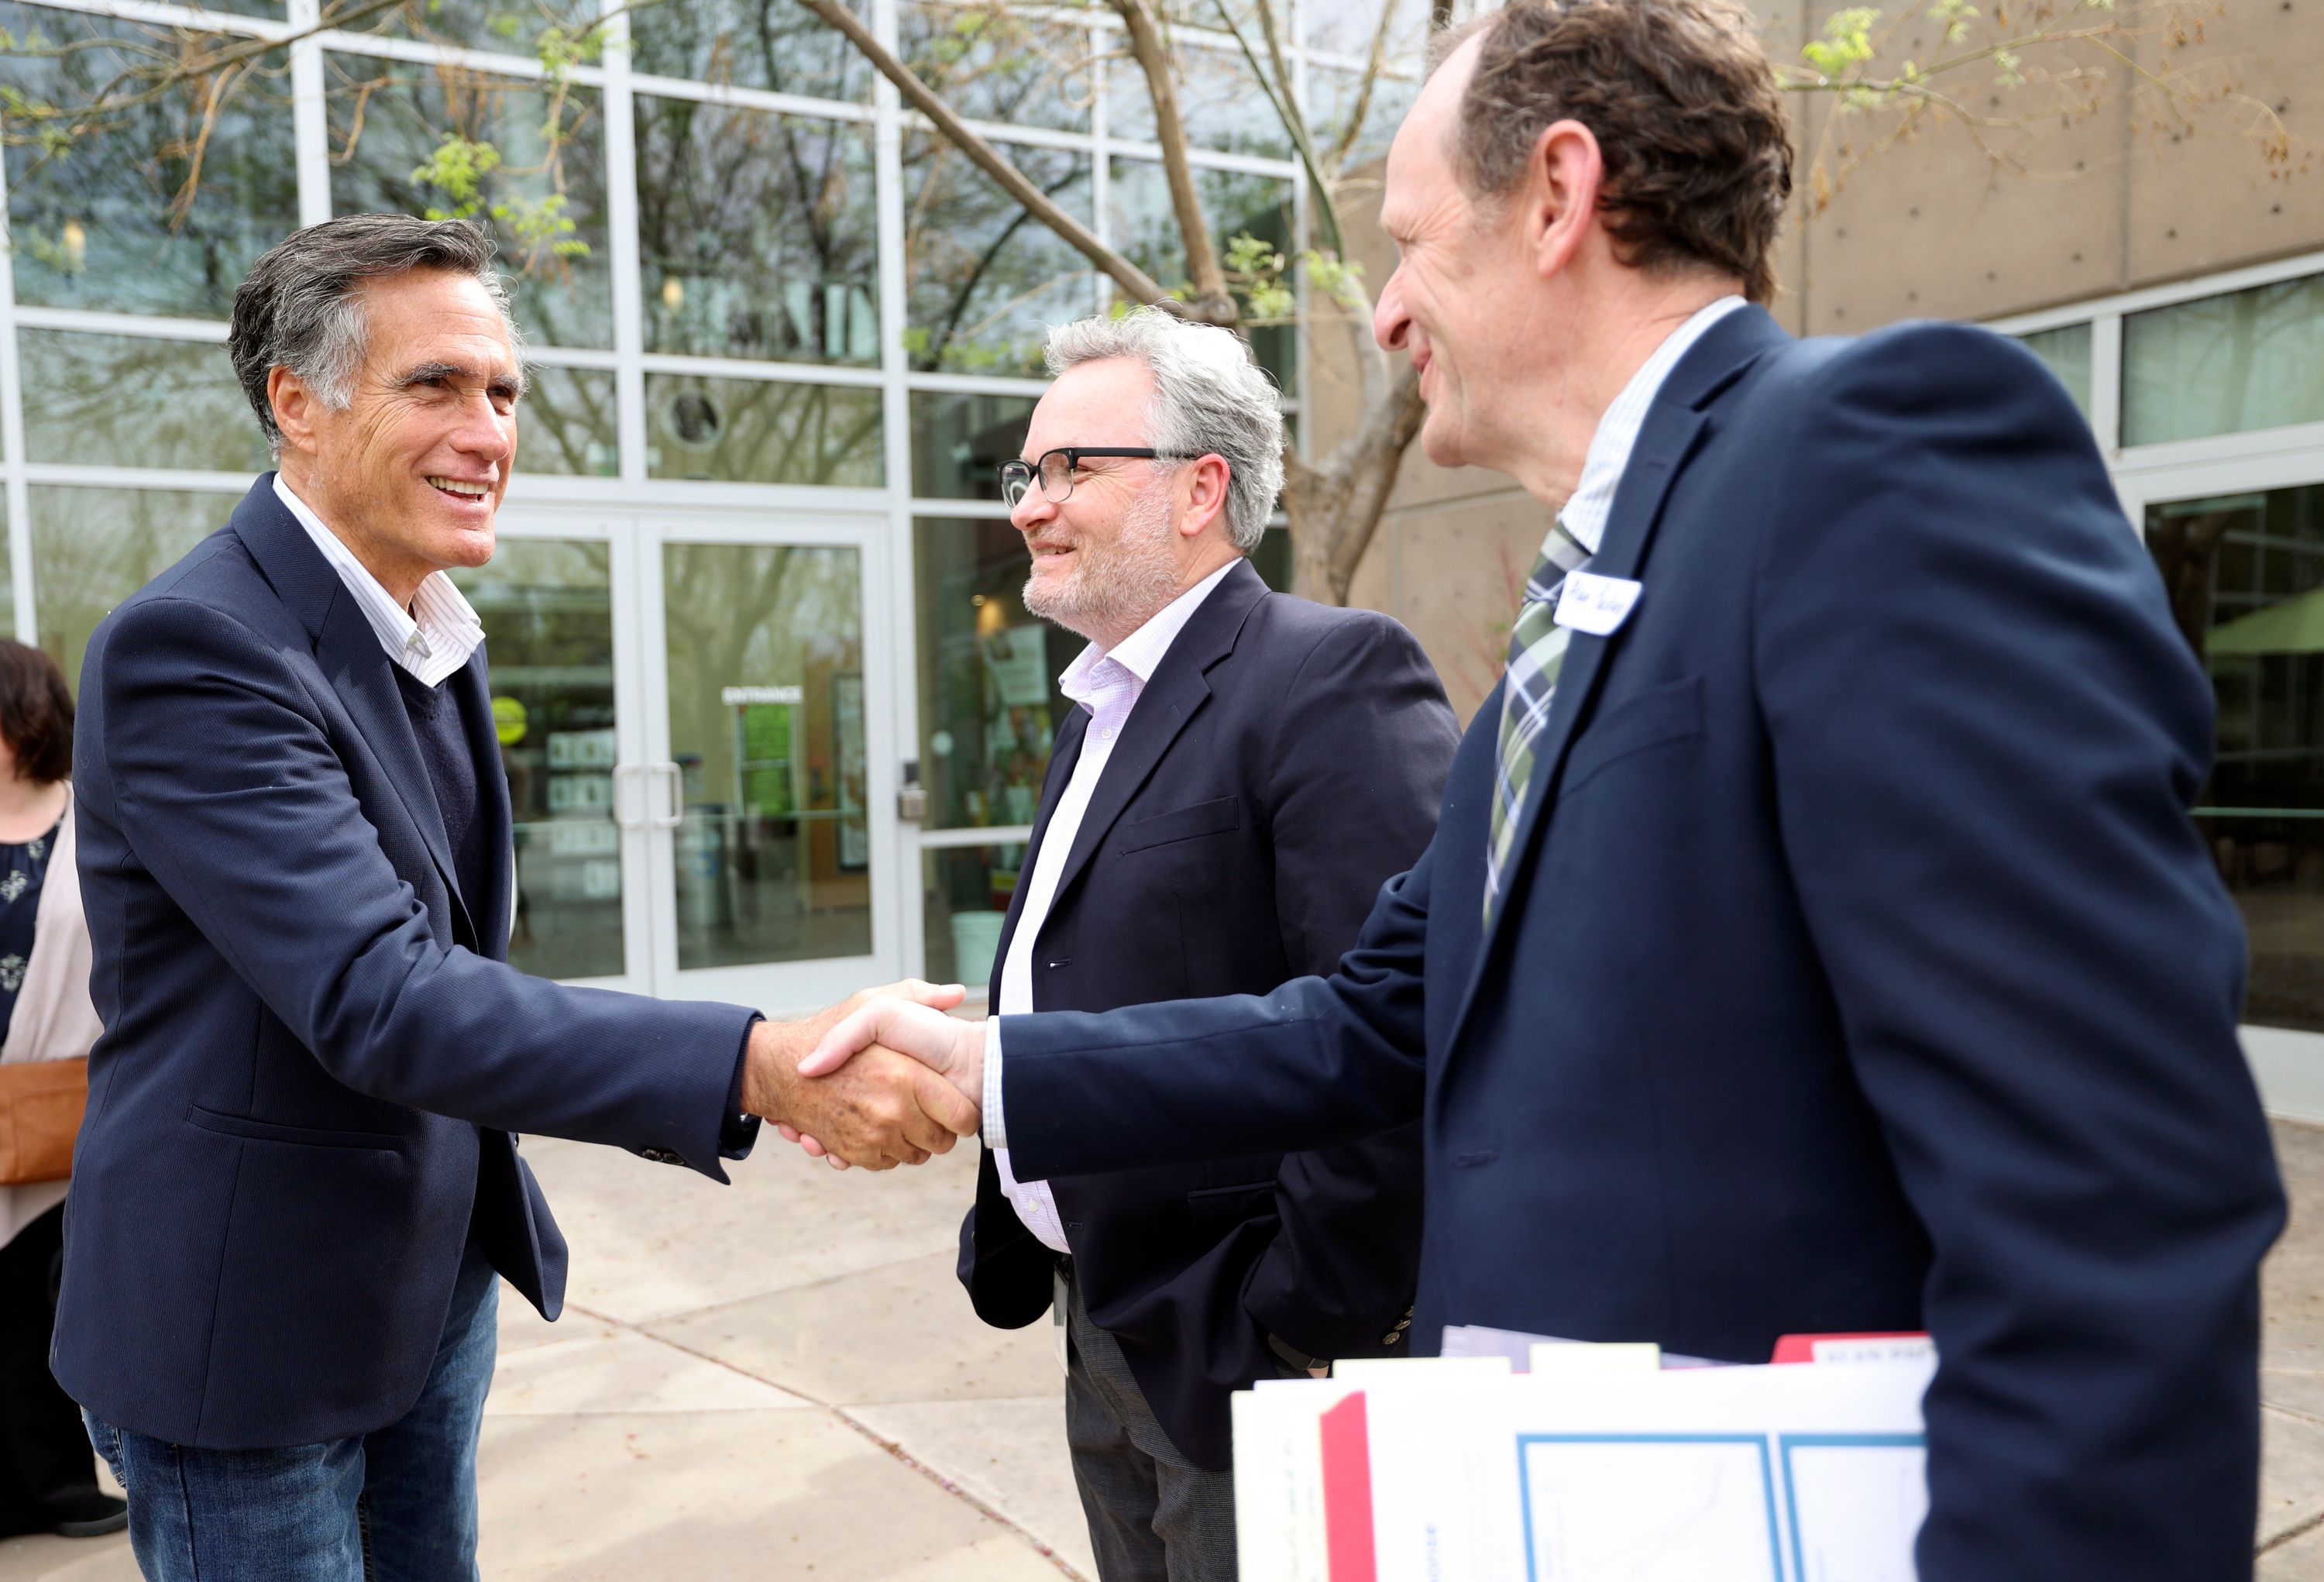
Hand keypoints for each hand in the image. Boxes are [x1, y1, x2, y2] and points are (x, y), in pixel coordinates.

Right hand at [783, 996, 988, 1170]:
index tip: (959, 1104)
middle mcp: (890, 1111)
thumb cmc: (828, 1028)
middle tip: (930, 1110)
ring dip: (913, 1141)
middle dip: (941, 1129)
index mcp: (905, 1076)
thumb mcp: (875, 1003)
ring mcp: (872, 1137)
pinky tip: (876, 1126)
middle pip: (941, 1141)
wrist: (778, 1068)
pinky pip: (886, 1162)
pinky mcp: (854, 1154)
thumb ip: (920, 996)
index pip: (961, 1117)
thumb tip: (957, 993)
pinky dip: (886, 1150)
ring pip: (915, 1155)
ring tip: (901, 1115)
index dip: (965, 1114)